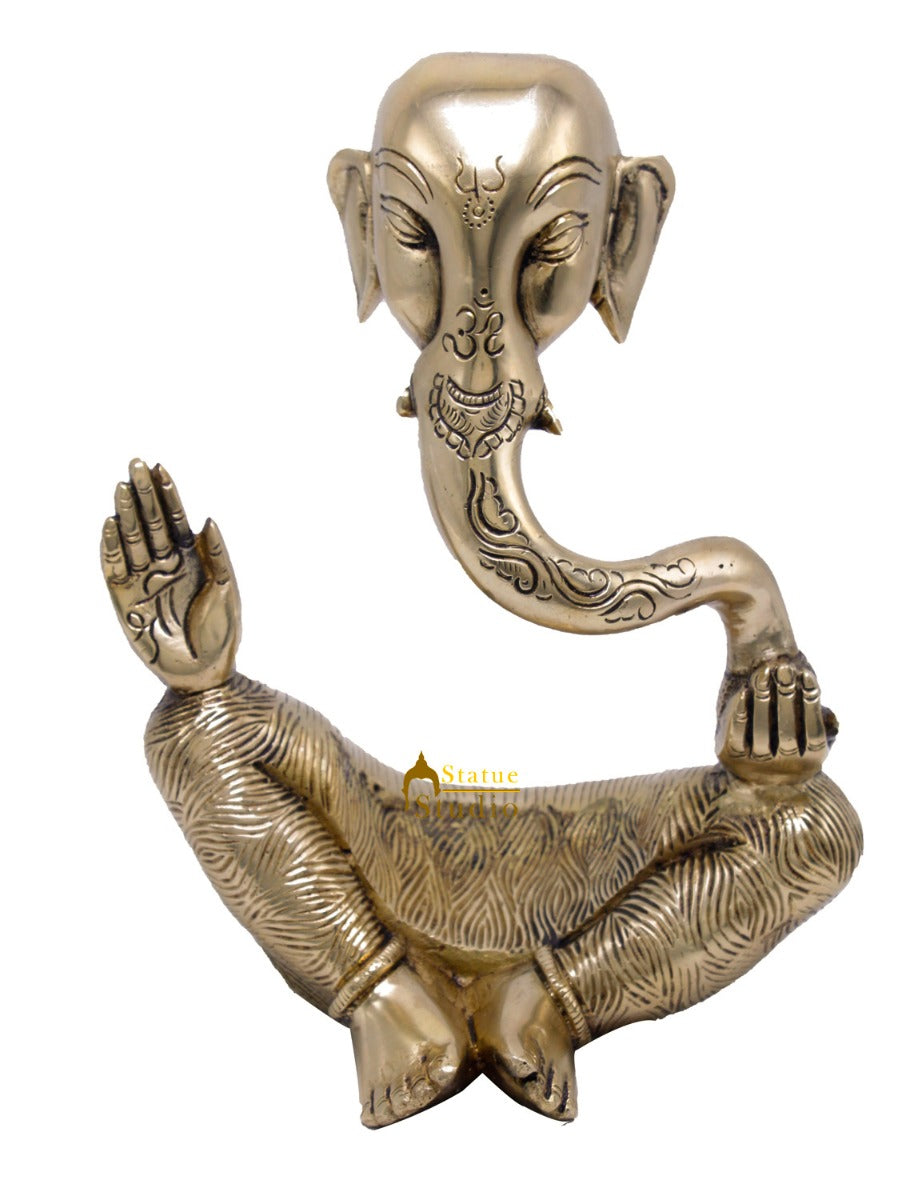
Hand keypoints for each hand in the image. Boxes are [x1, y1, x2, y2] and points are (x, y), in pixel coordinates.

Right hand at [101, 459, 240, 690]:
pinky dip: (111, 546)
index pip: (176, 519)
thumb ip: (216, 556)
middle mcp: (165, 564)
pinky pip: (114, 568)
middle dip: (143, 493)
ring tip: (121, 486)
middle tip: (134, 463)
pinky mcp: (125, 600)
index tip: (159, 468)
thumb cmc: (222, 632)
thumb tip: (207, 519)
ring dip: (126, 513)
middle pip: (151, 521)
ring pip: (132, 539)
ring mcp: (144, 580)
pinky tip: (110, 524)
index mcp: (192, 559)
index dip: (167, 493)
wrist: (204, 672)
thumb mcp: (227, 590)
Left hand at [716, 658, 836, 784]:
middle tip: (785, 668)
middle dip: (787, 698)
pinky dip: (742, 712)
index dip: (811, 703)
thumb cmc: (793, 745)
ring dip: (763, 701)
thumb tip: (831, 718)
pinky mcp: (732, 758)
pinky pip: (737, 734)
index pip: (813, 733)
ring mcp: (756, 766)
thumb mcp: (810, 739)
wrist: (751, 778)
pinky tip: (745, 691)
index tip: (807, 675)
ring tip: (765, 673)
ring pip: (760, 732)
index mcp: (810, 763)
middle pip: (787, 733)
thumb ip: (824, 728)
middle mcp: (784, 769)